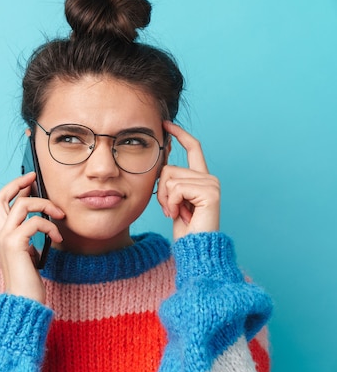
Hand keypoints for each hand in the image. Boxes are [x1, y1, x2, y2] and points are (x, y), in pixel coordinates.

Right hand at [0, 172, 64, 302]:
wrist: (23, 302)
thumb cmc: (28, 281)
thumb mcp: (27, 252)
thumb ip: (28, 236)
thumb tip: (39, 218)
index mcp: (0, 234)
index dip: (12, 186)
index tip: (29, 179)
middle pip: (1, 196)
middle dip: (19, 183)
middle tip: (36, 178)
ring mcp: (5, 238)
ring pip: (23, 204)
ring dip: (45, 205)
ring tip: (59, 215)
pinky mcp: (15, 244)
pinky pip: (35, 222)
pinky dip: (50, 226)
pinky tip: (57, 237)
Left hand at [157, 121, 219, 239]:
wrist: (195, 248)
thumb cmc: (183, 228)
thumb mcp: (172, 200)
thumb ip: (169, 181)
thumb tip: (160, 162)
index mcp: (201, 178)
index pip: (193, 148)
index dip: (179, 135)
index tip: (166, 124)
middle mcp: (209, 178)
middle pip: (169, 168)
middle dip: (161, 191)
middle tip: (172, 209)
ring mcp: (211, 184)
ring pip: (169, 178)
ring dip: (166, 199)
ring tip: (177, 213)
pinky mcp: (210, 192)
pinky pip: (176, 188)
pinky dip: (172, 203)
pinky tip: (181, 214)